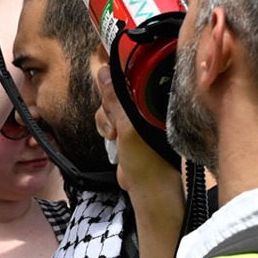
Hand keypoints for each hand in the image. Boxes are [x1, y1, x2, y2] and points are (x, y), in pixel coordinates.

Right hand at [92, 56, 173, 197]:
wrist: (146, 186)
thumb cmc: (148, 160)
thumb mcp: (128, 127)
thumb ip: (115, 100)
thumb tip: (103, 71)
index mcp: (154, 100)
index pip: (133, 75)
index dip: (117, 73)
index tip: (105, 71)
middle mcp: (146, 105)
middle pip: (116, 89)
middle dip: (109, 106)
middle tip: (115, 124)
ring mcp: (135, 116)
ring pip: (109, 104)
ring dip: (105, 119)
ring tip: (114, 136)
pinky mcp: (126, 127)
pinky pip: (108, 117)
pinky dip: (105, 126)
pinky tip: (112, 138)